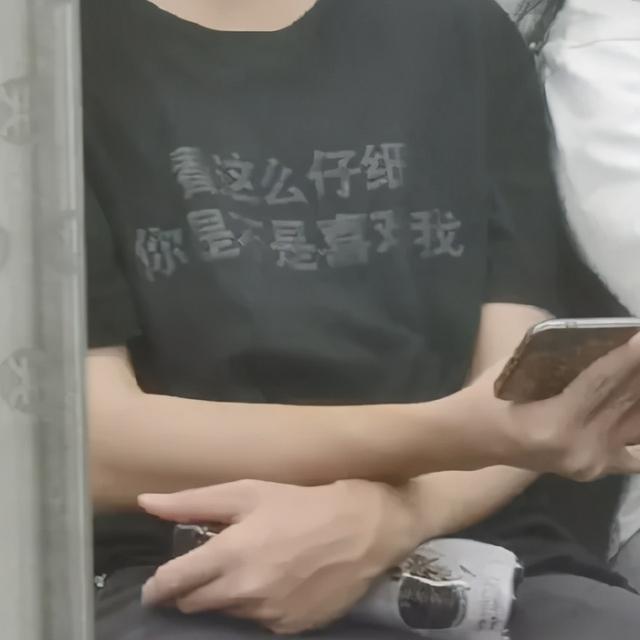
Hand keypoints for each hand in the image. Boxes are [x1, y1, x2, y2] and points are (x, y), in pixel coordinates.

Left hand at [138, 479, 423, 633]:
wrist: (362, 529)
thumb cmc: (300, 503)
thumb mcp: (248, 493)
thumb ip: (193, 502)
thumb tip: (145, 502)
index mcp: (229, 555)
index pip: (172, 584)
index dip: (157, 587)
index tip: (155, 587)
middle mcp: (244, 592)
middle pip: (193, 605)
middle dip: (190, 591)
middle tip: (207, 570)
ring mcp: (268, 615)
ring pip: (225, 613)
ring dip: (226, 596)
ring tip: (248, 569)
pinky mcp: (289, 629)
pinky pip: (257, 622)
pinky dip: (257, 606)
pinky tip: (276, 582)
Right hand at [474, 334, 639, 480]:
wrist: (475, 438)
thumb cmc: (490, 398)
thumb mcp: (516, 371)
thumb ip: (557, 359)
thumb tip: (599, 339)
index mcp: (554, 423)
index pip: (600, 382)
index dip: (627, 357)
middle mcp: (579, 446)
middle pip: (625, 400)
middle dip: (639, 370)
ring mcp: (591, 462)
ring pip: (638, 424)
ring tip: (639, 372)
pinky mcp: (596, 470)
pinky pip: (636, 455)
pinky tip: (635, 408)